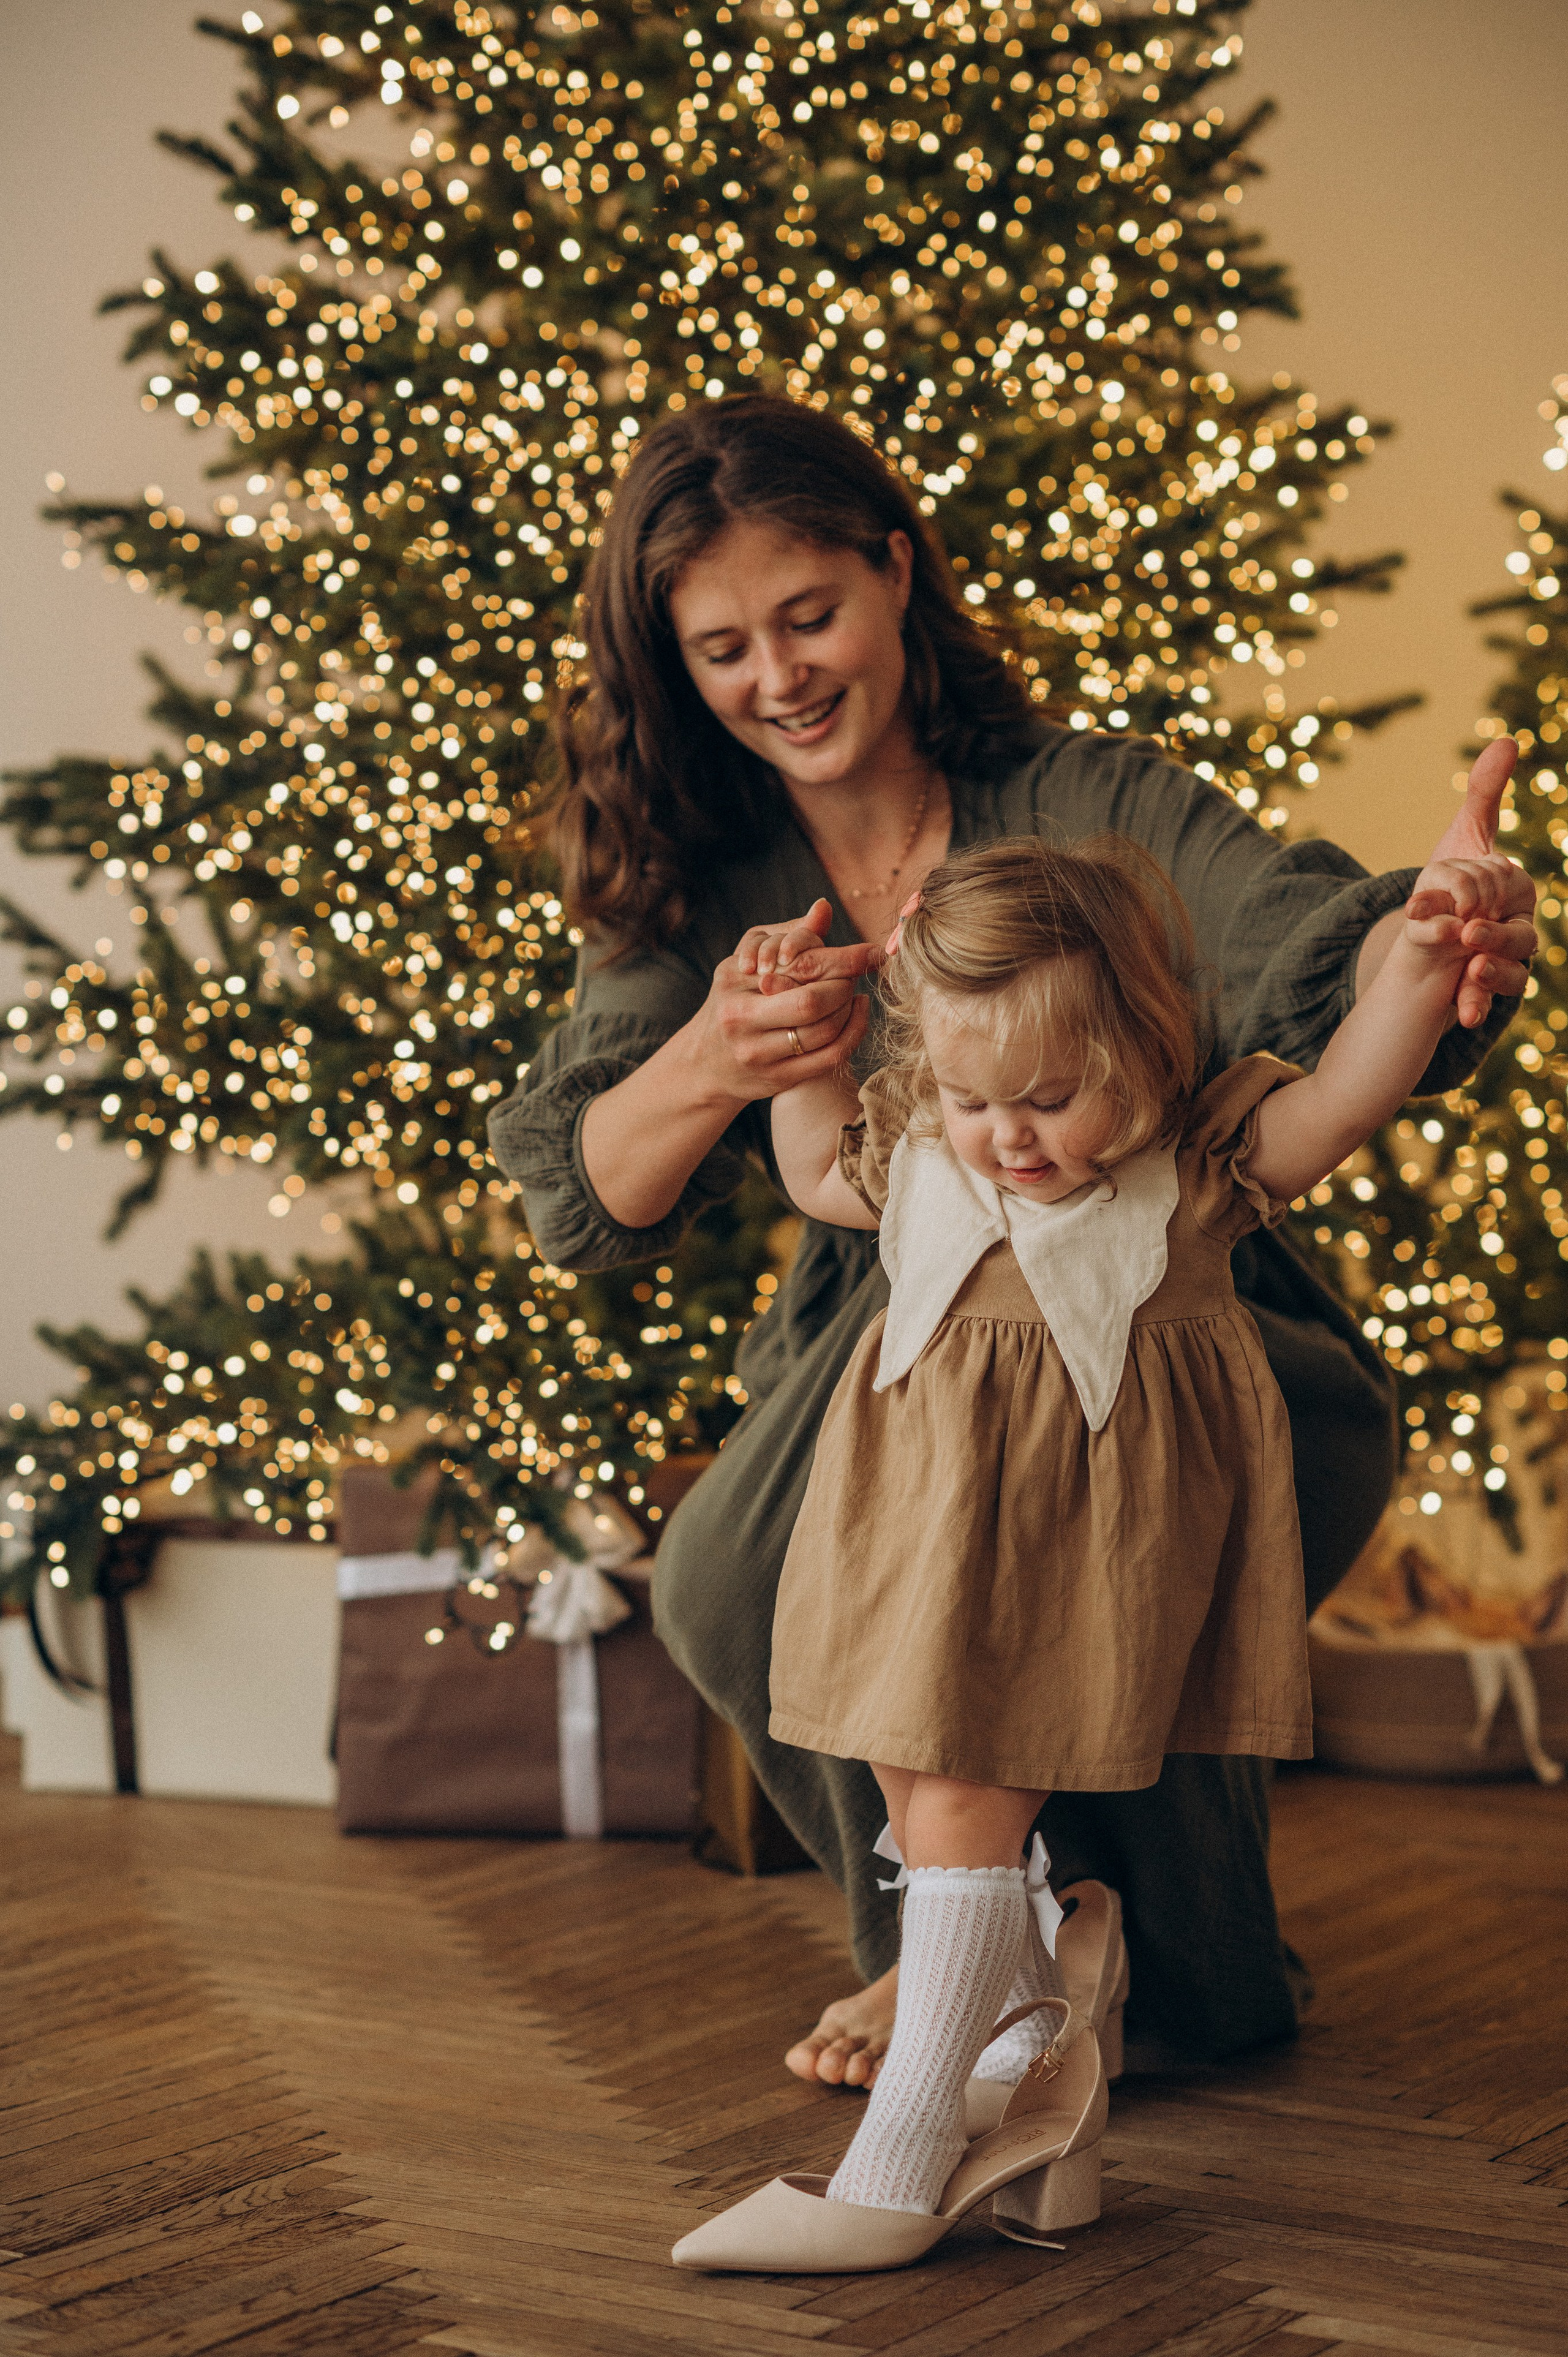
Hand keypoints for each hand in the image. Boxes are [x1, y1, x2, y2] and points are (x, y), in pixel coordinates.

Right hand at [698, 898, 877, 1098]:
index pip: (798, 965)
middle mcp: (740, 1017)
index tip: (874, 953)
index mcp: (734, 980)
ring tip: (852, 996)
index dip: (843, 959)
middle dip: (844, 986)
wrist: (704, 1063)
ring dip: (849, 1010)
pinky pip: (828, 1057)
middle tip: (854, 977)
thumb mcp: (750, 963)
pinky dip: (851, 1035)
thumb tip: (823, 908)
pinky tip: (854, 1017)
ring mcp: (757, 1052)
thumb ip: (790, 935)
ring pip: (824, 1030)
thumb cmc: (735, 1001)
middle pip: (813, 1001)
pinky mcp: (776, 1078)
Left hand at [1408, 739, 1536, 1026]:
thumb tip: (1508, 739)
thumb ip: (1485, 795)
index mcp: (1516, 890)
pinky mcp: (1489, 989)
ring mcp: (1507, 962)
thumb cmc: (1455, 883)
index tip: (1447, 898)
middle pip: (1521, 935)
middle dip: (1496, 936)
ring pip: (1515, 970)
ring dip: (1494, 973)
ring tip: (1470, 970)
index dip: (1479, 891)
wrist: (1436, 932)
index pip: (1509, 889)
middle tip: (1468, 935)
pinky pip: (1493, 998)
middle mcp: (1519, 927)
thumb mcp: (1462, 842)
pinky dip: (1478, 1002)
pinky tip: (1462, 1012)